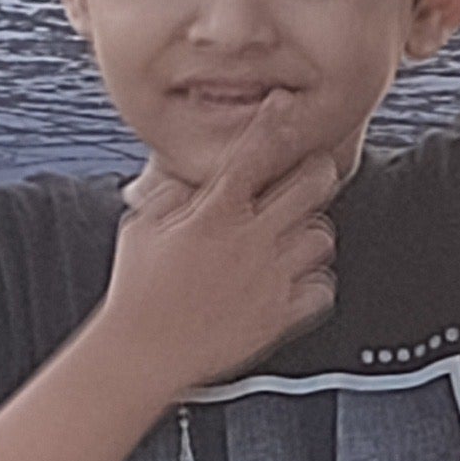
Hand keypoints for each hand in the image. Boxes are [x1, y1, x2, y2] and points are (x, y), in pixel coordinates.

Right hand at [101, 89, 343, 393]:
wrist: (142, 354)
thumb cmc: (137, 294)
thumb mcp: (142, 229)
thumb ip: (170, 195)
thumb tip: (189, 176)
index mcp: (214, 216)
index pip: (254, 155)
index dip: (273, 124)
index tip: (284, 106)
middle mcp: (249, 243)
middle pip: (310, 187)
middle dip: (316, 170)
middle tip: (313, 168)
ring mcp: (269, 280)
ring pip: (322, 237)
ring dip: (314, 229)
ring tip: (299, 229)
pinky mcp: (278, 317)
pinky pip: (322, 290)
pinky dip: (316, 281)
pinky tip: (298, 277)